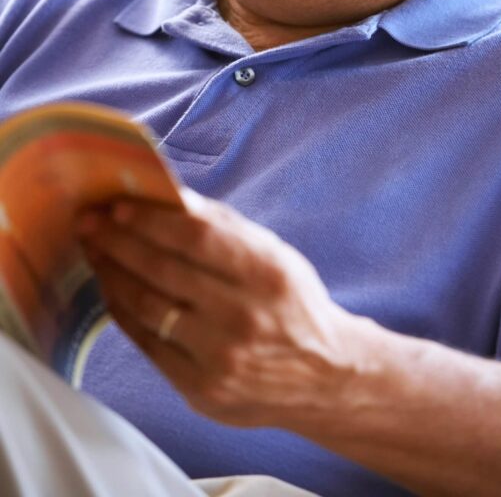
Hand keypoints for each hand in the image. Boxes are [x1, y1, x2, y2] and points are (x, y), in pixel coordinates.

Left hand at [77, 189, 361, 429]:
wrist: (324, 376)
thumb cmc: (291, 301)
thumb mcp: (273, 253)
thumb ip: (222, 225)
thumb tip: (166, 195)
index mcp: (266, 273)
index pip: (196, 238)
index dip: (151, 220)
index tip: (118, 207)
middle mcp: (244, 317)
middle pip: (164, 271)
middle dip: (119, 242)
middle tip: (91, 223)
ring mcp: (221, 358)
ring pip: (149, 308)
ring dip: (113, 275)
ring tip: (96, 253)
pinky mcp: (201, 390)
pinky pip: (148, 344)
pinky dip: (125, 313)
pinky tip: (114, 290)